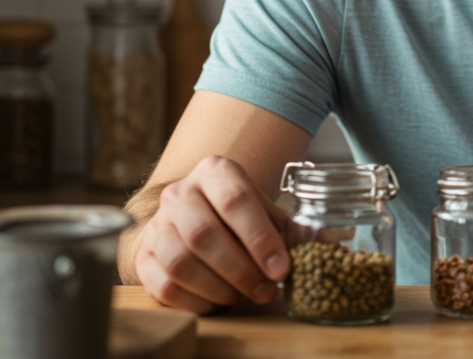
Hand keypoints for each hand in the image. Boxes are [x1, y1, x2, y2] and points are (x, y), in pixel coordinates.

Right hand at [135, 155, 289, 312]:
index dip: (259, 238)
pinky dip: (197, 301)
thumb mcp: (265, 210)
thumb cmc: (238, 215)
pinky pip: (165, 285)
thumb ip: (291, 227)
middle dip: (241, 269)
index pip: (235, 200)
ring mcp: (157, 224)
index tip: (281, 268)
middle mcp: (180, 192)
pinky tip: (221, 301)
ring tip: (248, 296)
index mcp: (215, 171)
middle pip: (204, 234)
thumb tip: (329, 243)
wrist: (194, 214)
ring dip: (220, 287)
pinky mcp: (143, 256)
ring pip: (181, 262)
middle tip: (267, 290)